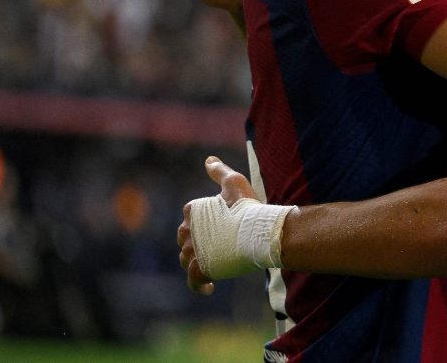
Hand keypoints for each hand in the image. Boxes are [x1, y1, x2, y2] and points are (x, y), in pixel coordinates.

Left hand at [178, 157, 258, 293]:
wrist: (260, 232)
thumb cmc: (249, 206)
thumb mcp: (235, 182)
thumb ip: (219, 171)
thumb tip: (209, 160)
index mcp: (192, 210)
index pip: (190, 219)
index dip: (205, 225)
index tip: (220, 228)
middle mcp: (186, 231)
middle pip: (186, 241)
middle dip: (198, 244)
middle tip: (219, 247)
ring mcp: (192, 252)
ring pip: (187, 261)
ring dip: (198, 263)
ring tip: (214, 265)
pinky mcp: (200, 270)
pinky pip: (194, 282)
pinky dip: (199, 286)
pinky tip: (209, 287)